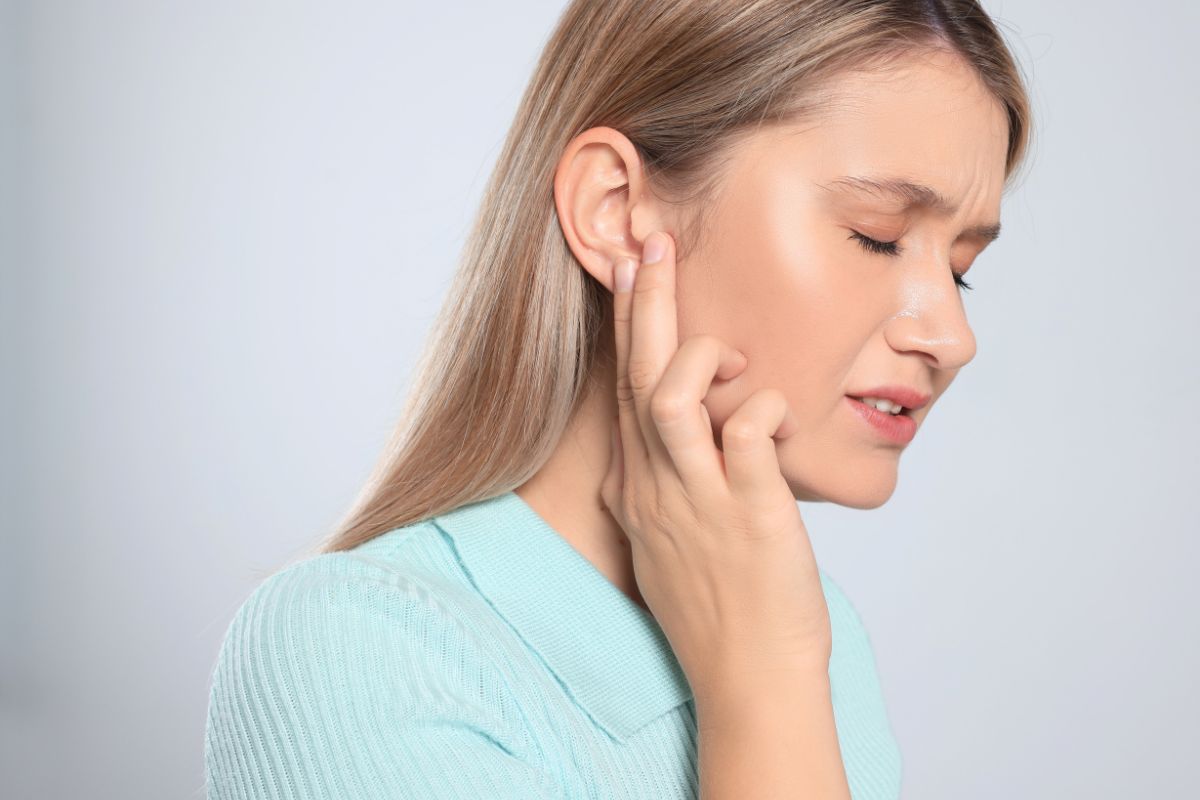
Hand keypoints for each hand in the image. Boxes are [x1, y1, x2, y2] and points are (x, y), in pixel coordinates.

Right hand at [600, 231, 831, 700]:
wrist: (748, 682)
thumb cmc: (720, 611)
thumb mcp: (670, 543)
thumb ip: (668, 488)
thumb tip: (685, 445)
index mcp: (637, 489)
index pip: (621, 390)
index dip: (623, 327)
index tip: (629, 274)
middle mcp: (656, 487)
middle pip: (636, 377)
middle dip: (643, 302)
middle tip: (651, 241)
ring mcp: (698, 501)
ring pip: (669, 400)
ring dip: (695, 354)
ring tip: (727, 350)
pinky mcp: (749, 516)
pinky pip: (746, 440)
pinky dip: (762, 410)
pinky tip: (780, 415)